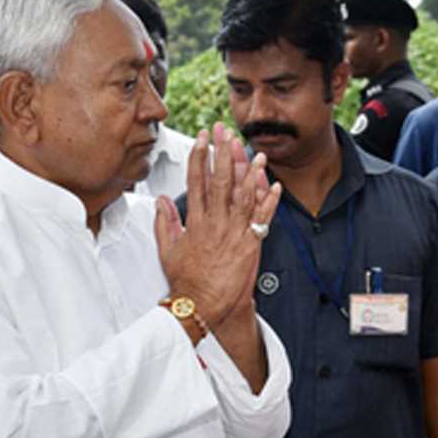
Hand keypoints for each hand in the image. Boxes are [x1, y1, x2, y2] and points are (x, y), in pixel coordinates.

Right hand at [155, 123, 280, 328]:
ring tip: (254, 152)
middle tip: (225, 132)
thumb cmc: (185, 281)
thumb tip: (163, 200)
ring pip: (243, 196)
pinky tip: (273, 185)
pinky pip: (261, 219)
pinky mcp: (249, 245)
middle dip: (223, 153)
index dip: (199, 156)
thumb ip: (166, 222)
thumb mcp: (168, 249)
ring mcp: (233, 233)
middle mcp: (214, 223)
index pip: (196, 181)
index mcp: (195, 222)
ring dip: (249, 172)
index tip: (202, 138)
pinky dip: (269, 201)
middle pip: (220, 181)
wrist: (200, 306)